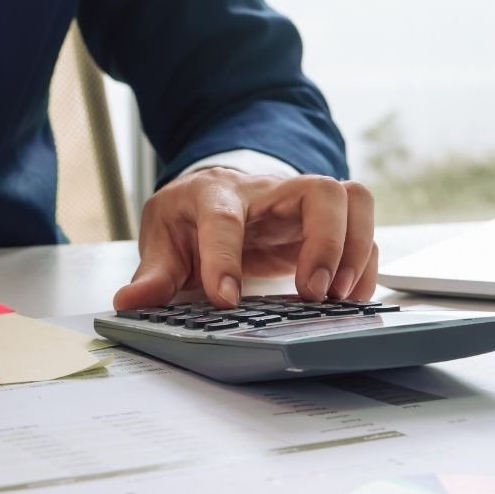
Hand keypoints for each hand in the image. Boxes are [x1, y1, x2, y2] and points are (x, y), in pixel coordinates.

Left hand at [113, 168, 376, 310]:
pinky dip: (366, 263)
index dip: (223, 257)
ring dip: (355, 249)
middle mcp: (265, 193)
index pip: (222, 218)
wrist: (209, 195)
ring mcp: (298, 205)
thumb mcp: (160, 241)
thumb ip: (152, 275)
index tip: (225, 299)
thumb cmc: (187, 218)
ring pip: (351, 199)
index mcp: (213, 195)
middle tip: (313, 292)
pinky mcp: (321, 223)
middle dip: (324, 242)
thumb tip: (128, 303)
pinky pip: (362, 228)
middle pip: (316, 190)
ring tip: (339, 296)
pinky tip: (350, 297)